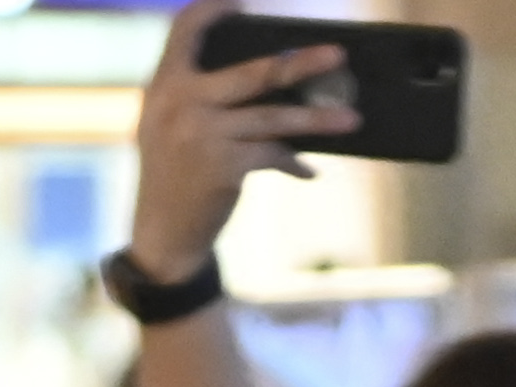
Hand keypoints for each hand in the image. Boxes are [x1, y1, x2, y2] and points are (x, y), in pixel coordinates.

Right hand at [129, 0, 352, 279]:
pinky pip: (272, 155)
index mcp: (164, 84)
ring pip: (274, 117)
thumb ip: (199, 97)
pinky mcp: (224, 167)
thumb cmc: (175, 175)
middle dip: (302, 62)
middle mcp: (180, 103)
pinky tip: (308, 170)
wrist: (162, 235)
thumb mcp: (169, 127)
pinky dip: (293, 163)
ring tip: (352, 119)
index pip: (184, 29)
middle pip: (253, 72)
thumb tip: (272, 78)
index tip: (241, 2)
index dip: (212, 9)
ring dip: (317, 118)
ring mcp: (203, 134)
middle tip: (339, 54)